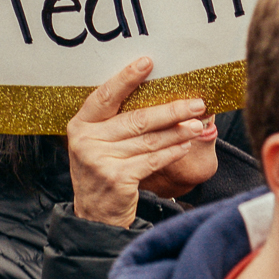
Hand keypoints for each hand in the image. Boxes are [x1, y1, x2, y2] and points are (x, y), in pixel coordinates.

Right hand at [66, 57, 217, 227]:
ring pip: (148, 139)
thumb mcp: (100, 143)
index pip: (105, 95)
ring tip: (198, 123)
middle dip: (171, 110)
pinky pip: (152, 159)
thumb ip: (116, 122)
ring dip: (178, 131)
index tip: (148, 62)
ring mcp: (100, 161)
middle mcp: (86, 141)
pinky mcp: (117, 178)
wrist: (95, 217)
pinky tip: (186, 144)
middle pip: (136, 119)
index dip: (127, 78)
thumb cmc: (103, 170)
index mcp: (80, 125)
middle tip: (196, 103)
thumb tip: (159, 95)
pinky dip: (172, 151)